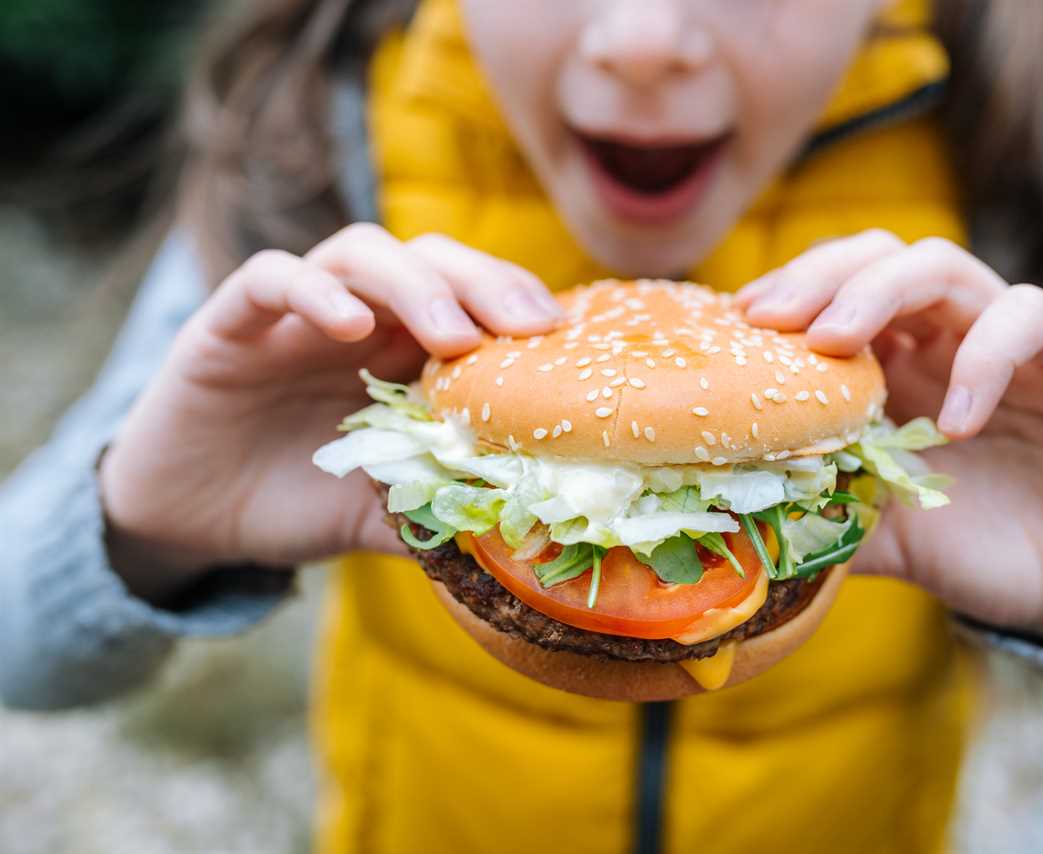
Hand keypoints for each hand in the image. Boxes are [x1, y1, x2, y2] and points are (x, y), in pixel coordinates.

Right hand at [100, 225, 561, 602]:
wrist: (196, 520)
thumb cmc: (302, 502)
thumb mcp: (387, 511)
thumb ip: (445, 510)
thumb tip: (529, 540)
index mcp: (409, 350)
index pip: (476, 296)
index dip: (522, 304)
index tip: (566, 340)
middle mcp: (363, 317)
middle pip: (433, 258)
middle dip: (486, 282)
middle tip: (527, 328)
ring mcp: (297, 312)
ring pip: (361, 252)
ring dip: (415, 284)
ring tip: (451, 336)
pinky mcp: (231, 322)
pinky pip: (271, 279)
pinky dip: (313, 291)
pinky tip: (350, 325)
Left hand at [737, 231, 1042, 651]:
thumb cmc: (982, 550)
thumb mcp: (883, 534)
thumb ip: (822, 513)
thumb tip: (731, 519)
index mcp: (896, 364)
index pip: (834, 291)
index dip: (785, 293)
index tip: (735, 324)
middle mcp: (947, 337)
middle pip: (878, 257)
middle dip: (818, 278)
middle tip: (772, 320)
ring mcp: (1012, 338)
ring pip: (942, 265)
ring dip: (879, 293)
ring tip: (834, 344)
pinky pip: (1029, 318)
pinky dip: (984, 355)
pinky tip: (956, 421)